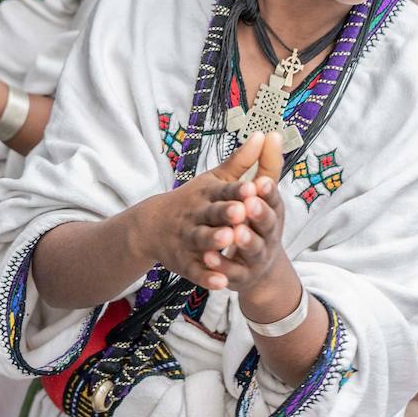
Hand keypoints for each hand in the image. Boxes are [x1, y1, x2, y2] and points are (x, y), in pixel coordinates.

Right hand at [136, 132, 278, 290]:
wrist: (152, 226)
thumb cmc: (194, 200)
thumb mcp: (215, 179)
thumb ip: (242, 161)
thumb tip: (265, 134)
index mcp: (206, 193)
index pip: (224, 190)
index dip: (237, 190)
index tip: (253, 186)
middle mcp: (196, 214)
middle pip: (212, 213)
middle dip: (225, 213)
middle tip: (241, 212)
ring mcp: (188, 239)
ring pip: (201, 240)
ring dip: (214, 241)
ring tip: (228, 240)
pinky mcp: (185, 262)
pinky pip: (196, 270)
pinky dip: (207, 276)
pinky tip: (221, 282)